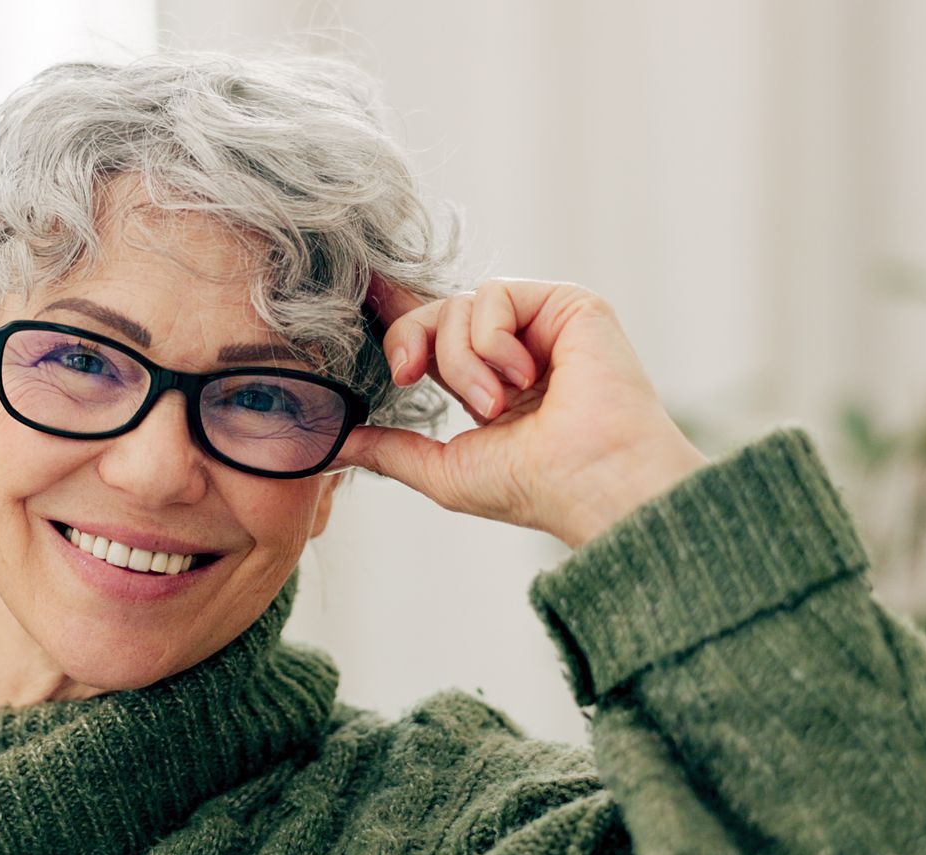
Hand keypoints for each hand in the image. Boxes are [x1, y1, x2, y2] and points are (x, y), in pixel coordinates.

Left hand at [330, 276, 708, 548]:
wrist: (592, 484)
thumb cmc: (533, 489)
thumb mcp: (443, 471)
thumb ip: (389, 451)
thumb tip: (333, 443)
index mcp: (489, 383)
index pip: (432, 336)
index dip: (395, 316)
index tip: (357, 297)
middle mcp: (516, 350)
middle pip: (435, 312)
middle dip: (410, 343)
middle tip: (411, 379)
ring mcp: (543, 326)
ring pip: (460, 305)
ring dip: (462, 361)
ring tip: (498, 406)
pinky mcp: (569, 304)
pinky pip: (494, 294)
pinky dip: (492, 340)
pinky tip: (524, 378)